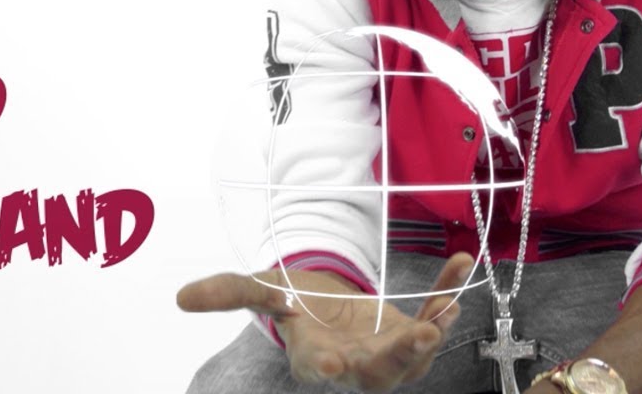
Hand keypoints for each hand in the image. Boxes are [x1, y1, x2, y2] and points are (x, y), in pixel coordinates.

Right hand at [177, 253, 473, 392]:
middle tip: (417, 337)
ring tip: (444, 311)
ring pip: (414, 356)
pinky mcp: (408, 335)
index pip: (319, 368)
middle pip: (377, 373)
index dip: (328, 368)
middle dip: (398, 358)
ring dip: (432, 332)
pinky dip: (446, 296)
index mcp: (314, 358)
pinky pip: (433, 320)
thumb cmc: (291, 302)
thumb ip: (228, 292)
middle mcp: (354, 366)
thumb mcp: (261, 291)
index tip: (337, 363)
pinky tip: (459, 268)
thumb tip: (182, 297)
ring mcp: (386, 354)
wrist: (325, 304)